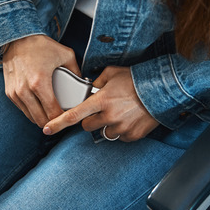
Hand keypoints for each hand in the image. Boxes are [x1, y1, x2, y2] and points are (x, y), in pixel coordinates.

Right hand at [2, 35, 80, 127]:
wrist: (16, 38)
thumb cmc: (40, 45)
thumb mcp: (65, 54)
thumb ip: (76, 71)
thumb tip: (83, 83)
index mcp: (39, 83)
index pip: (52, 113)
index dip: (63, 119)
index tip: (69, 117)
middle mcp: (25, 91)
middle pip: (41, 120)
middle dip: (53, 122)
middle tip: (61, 118)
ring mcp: (15, 93)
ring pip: (30, 117)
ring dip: (41, 118)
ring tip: (51, 114)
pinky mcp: (9, 92)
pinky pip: (22, 109)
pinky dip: (32, 111)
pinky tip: (40, 106)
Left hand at [43, 66, 158, 141]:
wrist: (162, 90)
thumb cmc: (137, 80)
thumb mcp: (112, 73)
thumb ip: (97, 82)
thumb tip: (89, 89)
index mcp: (101, 100)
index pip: (74, 115)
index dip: (58, 123)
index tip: (47, 129)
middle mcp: (108, 116)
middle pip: (87, 126)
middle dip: (91, 119)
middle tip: (102, 110)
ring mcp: (120, 127)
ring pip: (103, 133)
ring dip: (107, 125)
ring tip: (119, 113)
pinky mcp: (131, 135)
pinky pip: (120, 137)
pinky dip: (122, 130)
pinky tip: (129, 118)